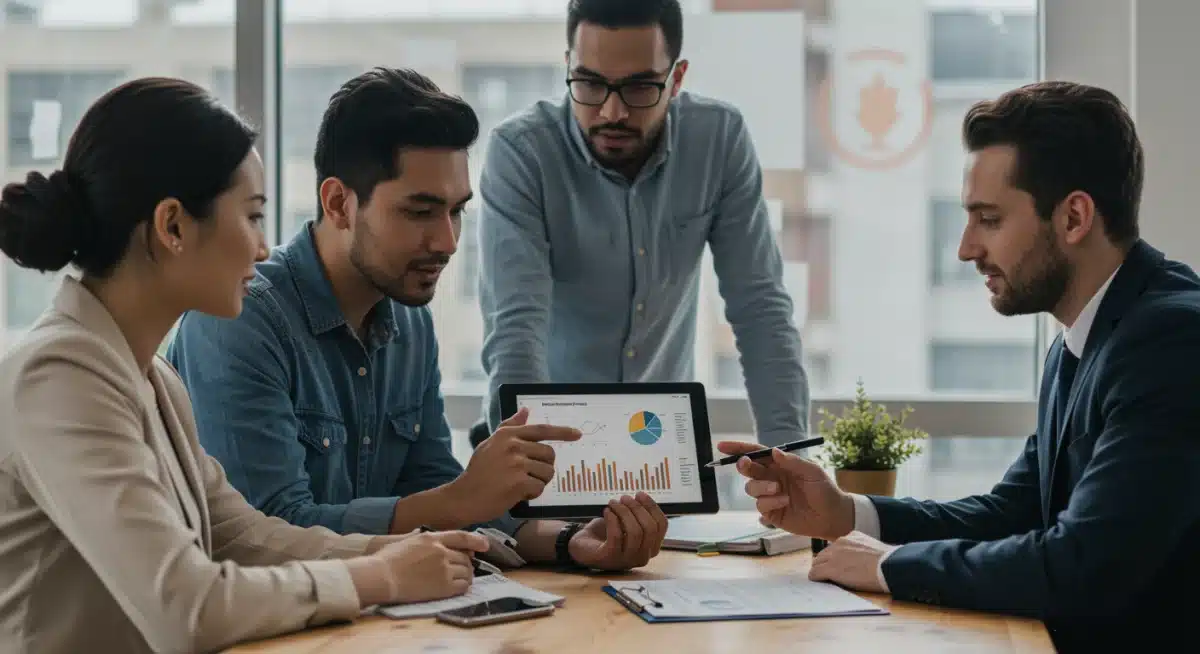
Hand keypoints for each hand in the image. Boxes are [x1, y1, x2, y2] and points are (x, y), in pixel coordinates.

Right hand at [349, 530, 489, 606]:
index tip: (485, 544)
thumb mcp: (409, 540)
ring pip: (467, 571)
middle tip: (464, 569)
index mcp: (432, 538)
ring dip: (467, 575)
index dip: (476, 540)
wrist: (381, 576)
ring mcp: (443, 569)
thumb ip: (426, 540)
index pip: (461, 537)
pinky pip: (463, 586)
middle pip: (465, 557)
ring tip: (461, 579)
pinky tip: (458, 587)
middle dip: (467, 563)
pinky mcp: (443, 587)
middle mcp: (441, 552)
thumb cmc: (388, 559)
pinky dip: (464, 586)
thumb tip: (437, 542)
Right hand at [447, 408, 580, 523]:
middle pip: (549, 454)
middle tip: (529, 475)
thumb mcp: (490, 444)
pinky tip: (517, 494)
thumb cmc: (478, 472)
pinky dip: (532, 494)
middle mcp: (513, 445)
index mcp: (507, 434)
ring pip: (547, 472)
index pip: (541, 430)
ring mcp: (516, 463)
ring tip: (520, 485)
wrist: (463, 497)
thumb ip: (509, 426)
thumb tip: (525, 410)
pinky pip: (540, 487)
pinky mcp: (518, 482)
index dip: (562, 432)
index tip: (577, 434)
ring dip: (539, 482)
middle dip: (544, 466)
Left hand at [568, 493, 667, 570]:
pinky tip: (607, 511)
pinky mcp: (610, 558)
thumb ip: (638, 515)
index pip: (661, 525)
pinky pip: (616, 536)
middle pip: (649, 528)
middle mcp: (642, 557)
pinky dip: (612, 520)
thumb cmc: (607, 534)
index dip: (652, 507)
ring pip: (635, 532)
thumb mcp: (627, 523)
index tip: (640, 494)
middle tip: (624, 497)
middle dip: (637, 508)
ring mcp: (627, 560)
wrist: (582, 547)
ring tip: (613, 503)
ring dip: (624, 512)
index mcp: (651, 548)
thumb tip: (642, 498)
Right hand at [716, 441, 854, 539]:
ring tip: (779, 490)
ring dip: (761, 487)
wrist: (833, 516)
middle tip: (746, 465)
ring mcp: (770, 496)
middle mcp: (771, 478)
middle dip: (744, 466)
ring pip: (751, 488)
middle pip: (748, 470)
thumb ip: (792, 462)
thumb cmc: (825, 490)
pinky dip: (770, 502)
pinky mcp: (771, 513)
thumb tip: (773, 451)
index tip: (722, 446)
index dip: (738, 449)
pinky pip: (760, 505)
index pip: (756, 453)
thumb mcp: (812, 471)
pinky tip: (784, 502)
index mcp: (780, 465)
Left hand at [808, 530, 896, 593]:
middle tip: (826, 574)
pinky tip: (818, 582)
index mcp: (851, 537)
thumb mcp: (873, 548)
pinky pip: (815, 573)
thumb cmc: (888, 562)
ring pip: (817, 562)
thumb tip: (862, 560)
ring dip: (819, 570)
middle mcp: (840, 543)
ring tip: (822, 579)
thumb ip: (862, 550)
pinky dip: (815, 578)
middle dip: (824, 563)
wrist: (889, 567)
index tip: (837, 565)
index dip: (835, 558)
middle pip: (824, 554)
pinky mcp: (830, 569)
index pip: (836, 547)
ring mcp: (834, 555)